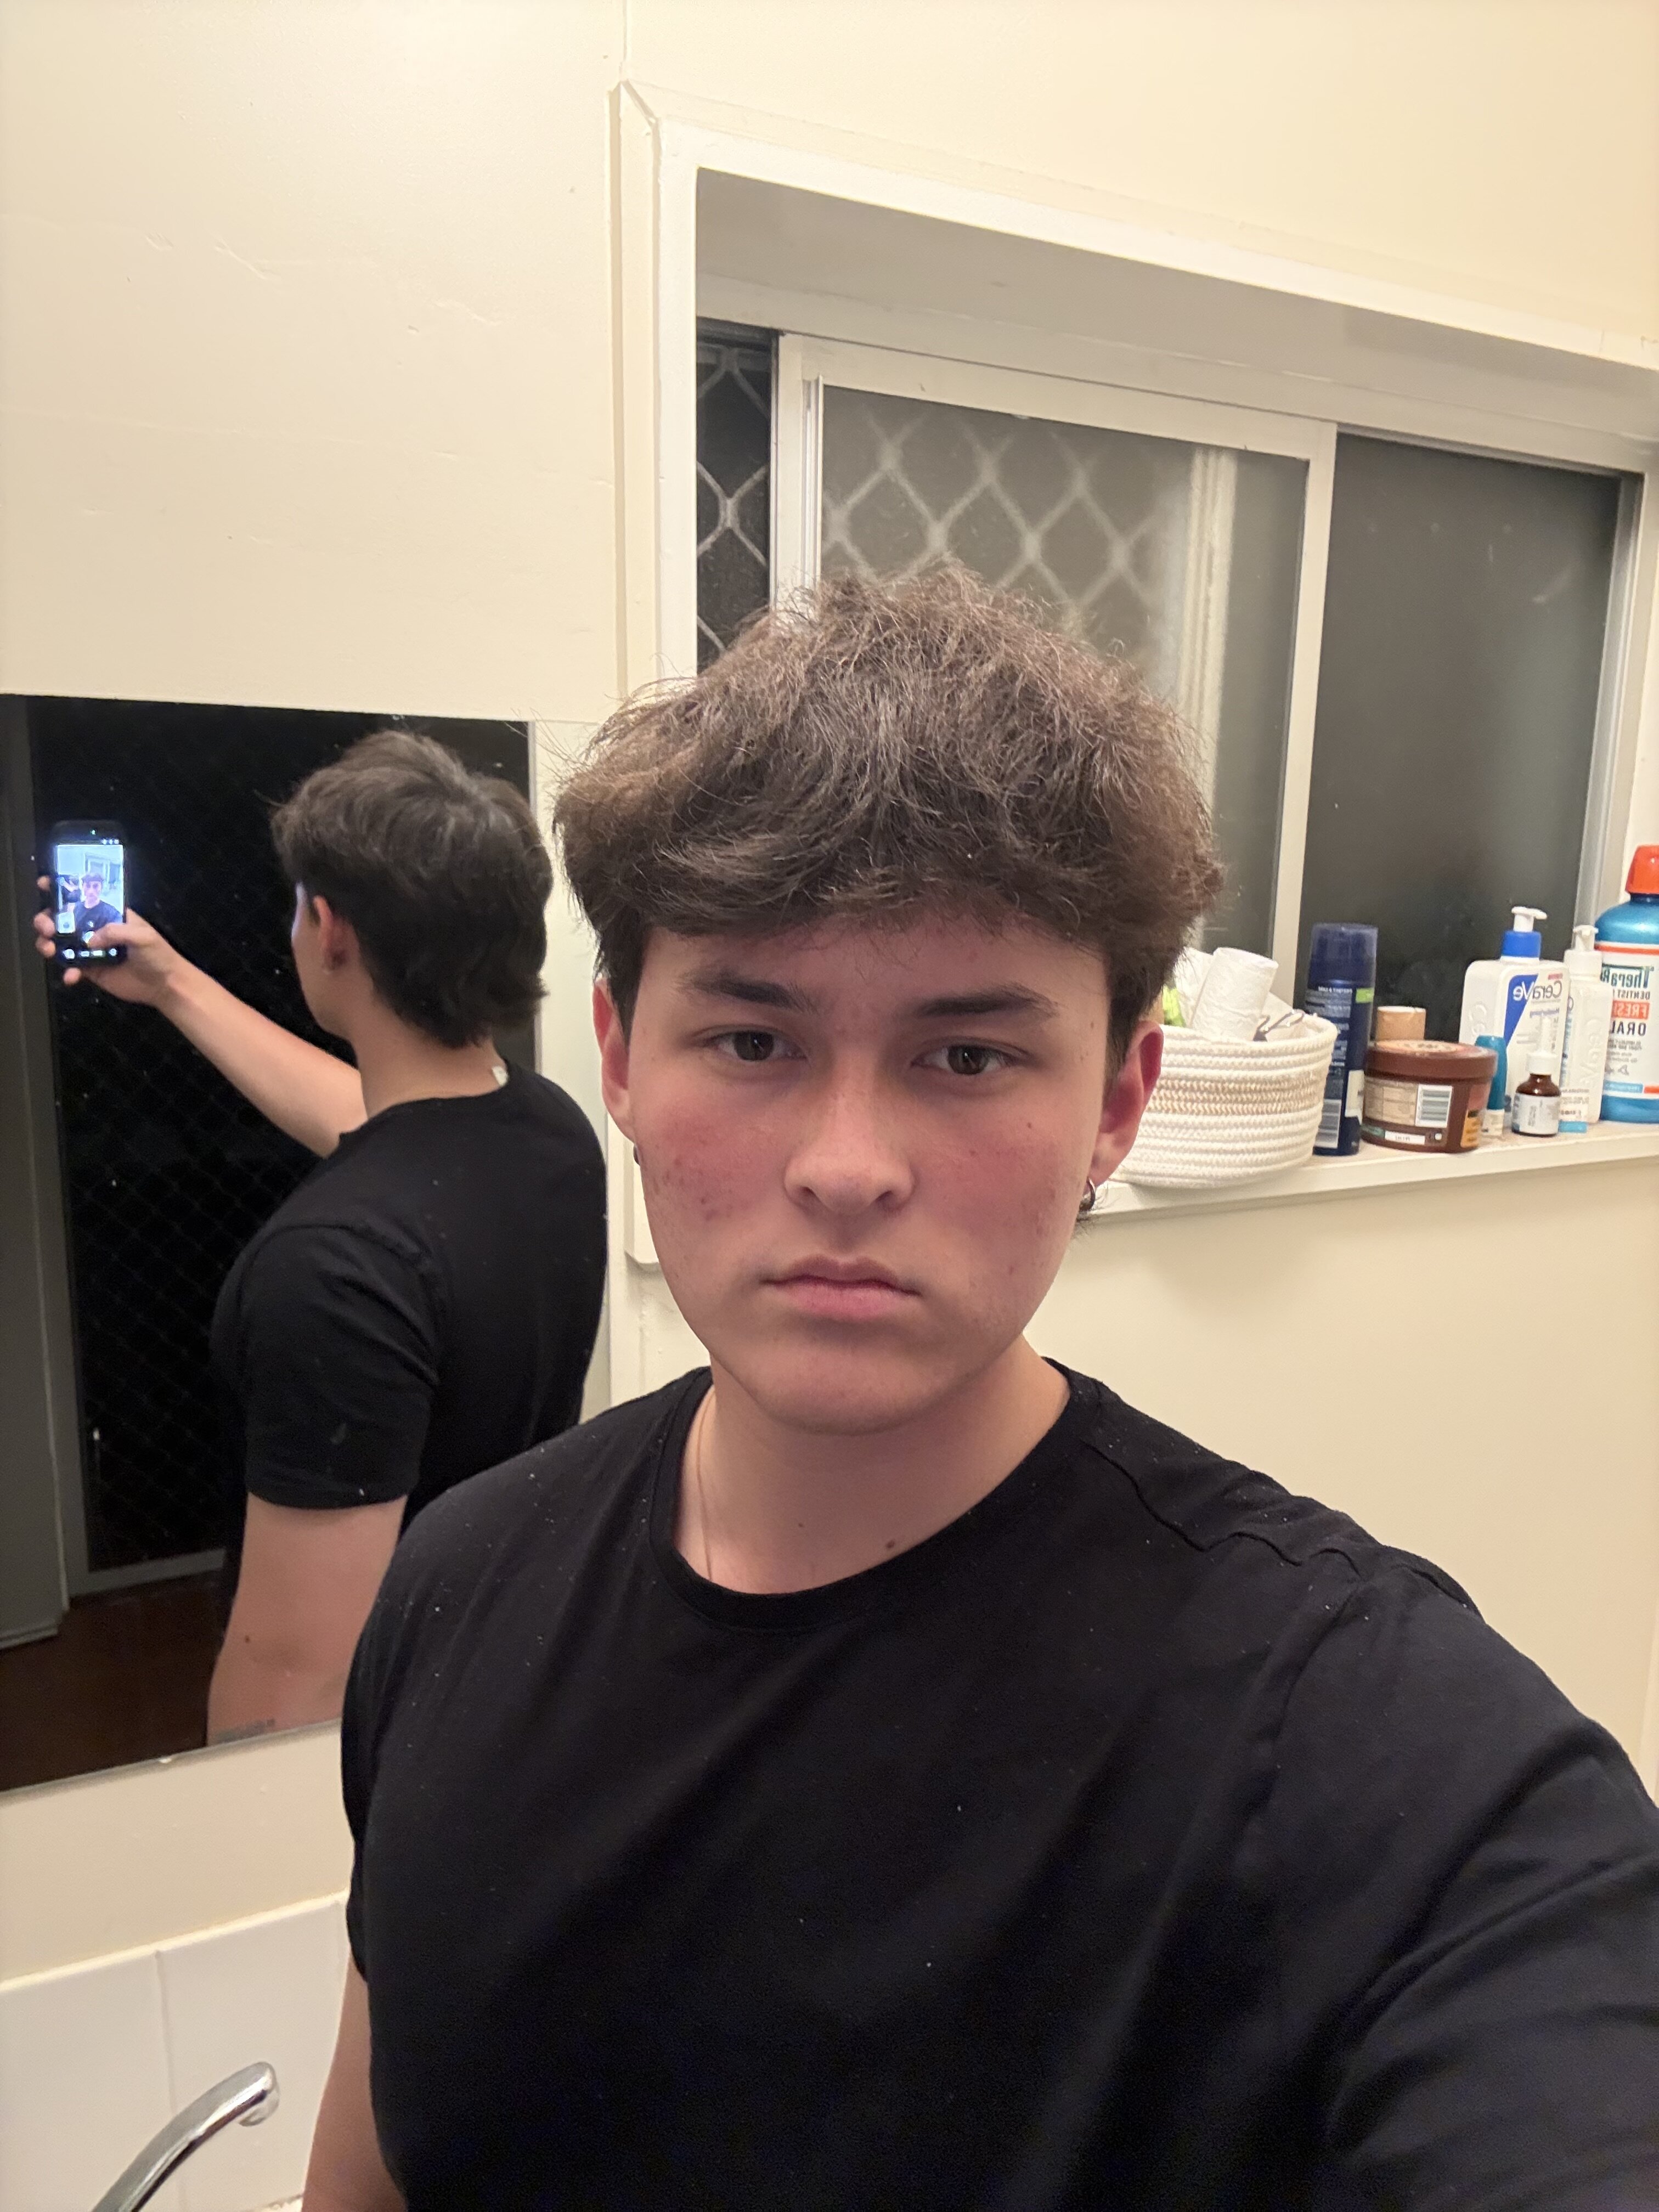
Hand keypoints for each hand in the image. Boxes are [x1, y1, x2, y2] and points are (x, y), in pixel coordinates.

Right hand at [33, 880, 185, 1006]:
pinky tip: (72, 977)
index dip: (63, 889)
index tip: (45, 884)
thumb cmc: (158, 954)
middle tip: (47, 927)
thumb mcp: (142, 935)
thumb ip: (115, 932)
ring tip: (50, 949)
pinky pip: (72, 968)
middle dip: (47, 920)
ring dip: (48, 944)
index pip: (82, 896)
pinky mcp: (91, 970)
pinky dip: (68, 972)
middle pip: (63, 920)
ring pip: (60, 943)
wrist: (164, 984)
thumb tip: (89, 940)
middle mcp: (95, 929)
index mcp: (108, 913)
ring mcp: (90, 950)